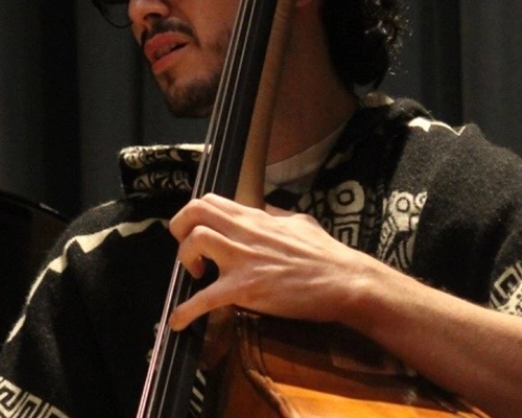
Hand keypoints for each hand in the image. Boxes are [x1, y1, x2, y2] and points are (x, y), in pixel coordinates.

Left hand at [166, 193, 366, 330]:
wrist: (344, 281)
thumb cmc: (326, 254)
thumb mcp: (299, 222)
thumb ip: (276, 215)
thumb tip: (265, 211)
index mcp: (255, 218)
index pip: (210, 200)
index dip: (192, 214)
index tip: (193, 232)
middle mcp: (245, 232)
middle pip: (195, 212)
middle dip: (179, 228)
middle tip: (186, 250)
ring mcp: (244, 259)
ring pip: (196, 241)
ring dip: (184, 259)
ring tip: (194, 276)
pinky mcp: (246, 289)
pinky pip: (206, 298)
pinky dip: (186, 311)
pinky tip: (177, 321)